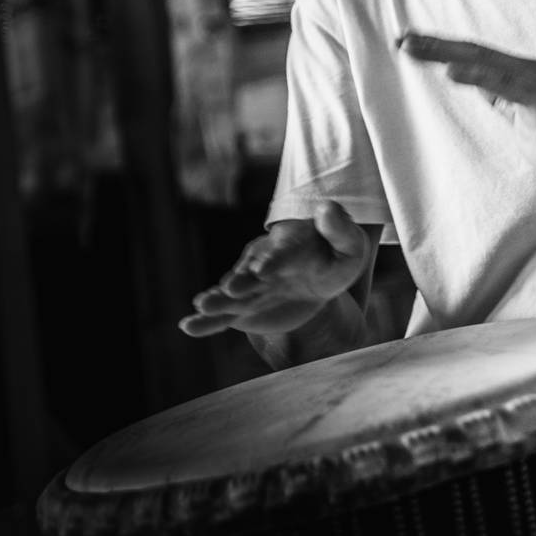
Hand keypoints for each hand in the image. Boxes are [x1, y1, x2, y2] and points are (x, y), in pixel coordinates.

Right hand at [178, 200, 372, 337]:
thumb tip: (328, 208)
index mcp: (288, 248)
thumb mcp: (348, 244)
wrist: (314, 275)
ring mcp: (251, 287)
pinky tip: (187, 327)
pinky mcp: (244, 308)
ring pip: (232, 296)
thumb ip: (340, 229)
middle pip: (250, 274)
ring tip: (201, 306)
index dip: (273, 261)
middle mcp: (262, 265)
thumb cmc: (333, 256)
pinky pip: (224, 317)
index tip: (263, 269)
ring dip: (218, 301)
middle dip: (241, 281)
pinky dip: (206, 323)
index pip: (282, 254)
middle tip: (230, 288)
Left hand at [397, 32, 535, 203]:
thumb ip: (502, 99)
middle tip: (401, 39)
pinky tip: (451, 70)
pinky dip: (478, 74)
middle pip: (473, 53)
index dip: (440, 51)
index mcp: (520, 79)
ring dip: (446, 52)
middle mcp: (528, 73)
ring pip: (485, 61)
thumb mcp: (521, 120)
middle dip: (434, 45)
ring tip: (414, 48)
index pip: (474, 59)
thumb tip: (476, 83)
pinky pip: (506, 84)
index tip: (408, 46)